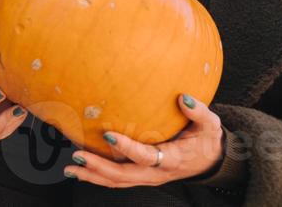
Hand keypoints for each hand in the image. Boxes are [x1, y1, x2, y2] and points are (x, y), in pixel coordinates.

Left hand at [63, 94, 223, 186]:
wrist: (211, 162)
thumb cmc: (208, 140)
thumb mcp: (210, 125)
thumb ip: (199, 112)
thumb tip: (183, 98)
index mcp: (172, 159)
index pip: (146, 156)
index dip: (127, 147)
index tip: (107, 134)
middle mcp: (157, 173)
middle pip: (124, 175)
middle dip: (99, 167)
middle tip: (77, 154)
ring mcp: (148, 177)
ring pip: (118, 181)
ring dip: (93, 175)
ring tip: (70, 167)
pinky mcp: (143, 176)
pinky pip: (118, 180)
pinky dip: (98, 176)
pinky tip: (82, 169)